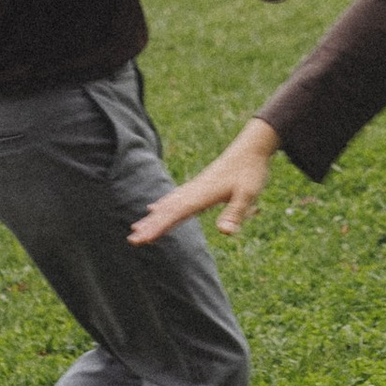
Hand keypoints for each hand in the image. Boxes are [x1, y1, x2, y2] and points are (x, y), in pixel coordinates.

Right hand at [128, 118, 280, 244]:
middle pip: (167, 210)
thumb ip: (236, 212)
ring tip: (136, 228)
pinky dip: (162, 206)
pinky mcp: (198, 186)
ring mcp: (194, 187)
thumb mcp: (248, 194)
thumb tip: (225, 232)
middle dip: (150, 225)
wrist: (252, 146)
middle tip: (132, 240)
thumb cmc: (251, 170)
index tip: (142, 238)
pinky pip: (174, 199)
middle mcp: (194, 190)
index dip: (158, 227)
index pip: (176, 214)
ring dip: (153, 218)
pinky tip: (155, 209)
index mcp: (202, 194)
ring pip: (168, 204)